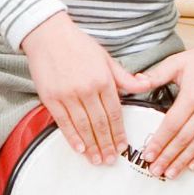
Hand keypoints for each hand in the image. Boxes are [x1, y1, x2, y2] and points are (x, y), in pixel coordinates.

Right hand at [21, 14, 145, 164]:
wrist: (48, 35)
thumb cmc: (77, 45)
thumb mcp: (106, 58)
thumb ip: (124, 77)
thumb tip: (145, 85)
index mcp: (103, 80)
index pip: (115, 113)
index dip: (119, 133)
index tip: (122, 146)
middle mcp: (86, 90)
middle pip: (100, 124)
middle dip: (107, 144)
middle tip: (111, 160)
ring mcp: (67, 95)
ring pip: (83, 127)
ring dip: (91, 146)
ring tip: (97, 160)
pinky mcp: (51, 98)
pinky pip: (63, 123)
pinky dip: (72, 138)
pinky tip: (79, 149)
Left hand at [122, 42, 193, 180]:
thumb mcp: (176, 62)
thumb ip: (155, 75)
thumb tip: (136, 82)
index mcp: (192, 96)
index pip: (172, 125)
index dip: (159, 142)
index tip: (148, 155)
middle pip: (184, 139)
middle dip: (168, 156)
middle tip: (155, 170)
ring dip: (184, 161)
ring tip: (170, 174)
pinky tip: (193, 166)